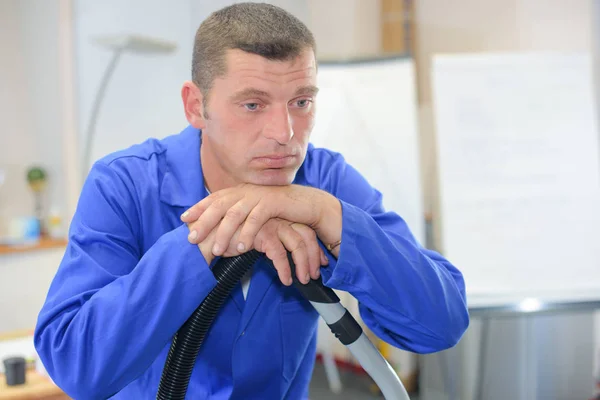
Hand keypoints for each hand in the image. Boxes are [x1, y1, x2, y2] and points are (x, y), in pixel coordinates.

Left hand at [181, 183, 341, 257]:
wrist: (308, 204)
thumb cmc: (280, 211)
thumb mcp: (256, 211)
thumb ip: (240, 215)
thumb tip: (219, 226)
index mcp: (240, 191)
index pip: (214, 198)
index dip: (198, 207)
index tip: (183, 218)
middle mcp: (246, 191)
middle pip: (219, 205)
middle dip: (204, 222)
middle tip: (191, 238)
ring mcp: (259, 195)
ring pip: (235, 214)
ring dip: (223, 233)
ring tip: (215, 250)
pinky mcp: (273, 202)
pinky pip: (256, 219)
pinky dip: (247, 234)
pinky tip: (241, 248)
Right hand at [188, 218, 327, 284]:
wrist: (205, 237)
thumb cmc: (227, 238)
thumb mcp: (253, 236)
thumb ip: (268, 239)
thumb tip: (283, 252)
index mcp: (276, 214)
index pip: (303, 228)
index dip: (314, 246)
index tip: (319, 262)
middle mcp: (276, 215)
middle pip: (306, 234)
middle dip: (314, 256)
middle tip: (316, 274)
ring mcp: (269, 223)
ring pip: (298, 244)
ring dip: (303, 264)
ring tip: (303, 280)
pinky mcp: (261, 234)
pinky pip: (280, 254)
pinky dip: (285, 269)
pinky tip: (286, 281)